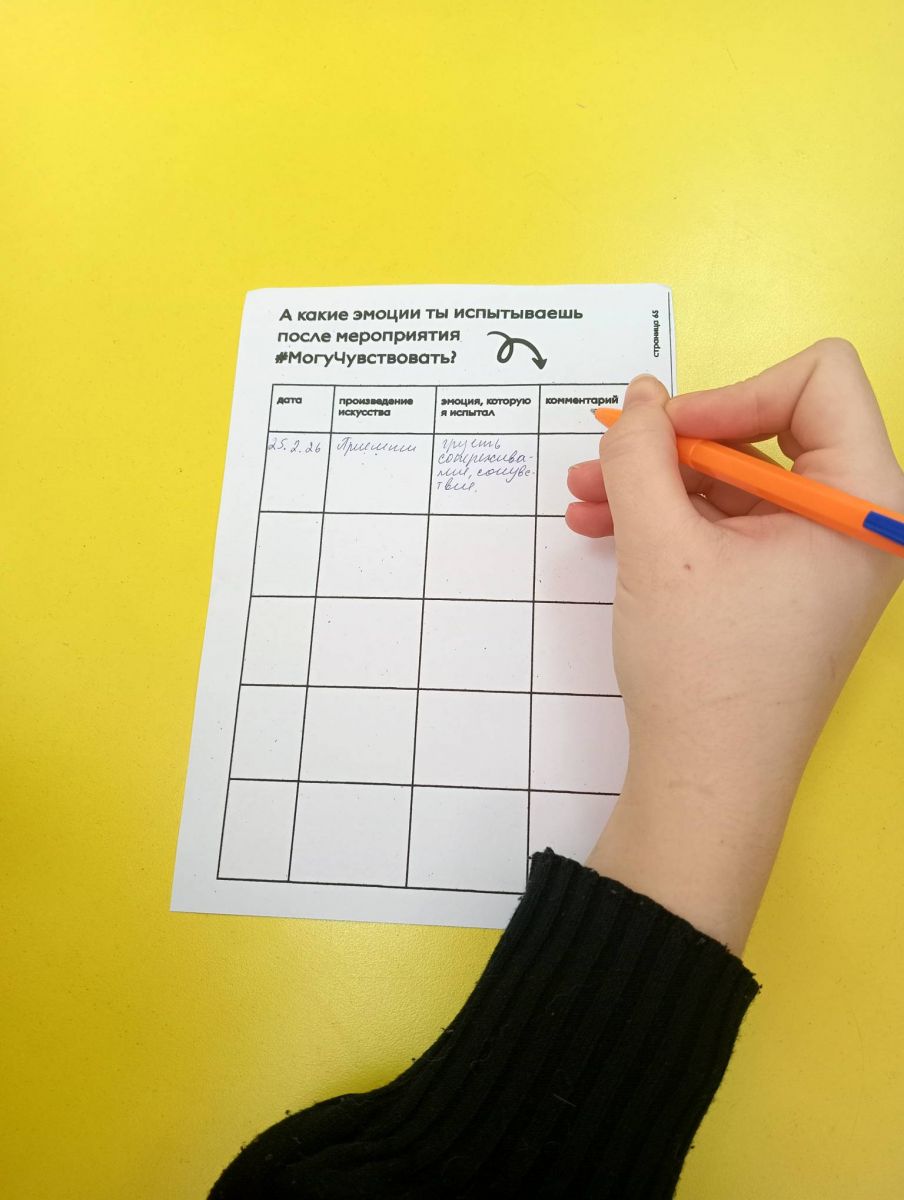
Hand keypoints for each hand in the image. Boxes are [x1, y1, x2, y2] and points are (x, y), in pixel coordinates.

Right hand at [565, 340, 903, 951]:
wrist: (705, 787)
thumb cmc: (701, 667)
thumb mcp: (660, 545)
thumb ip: (642, 452)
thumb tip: (641, 393)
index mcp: (864, 500)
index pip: (817, 380)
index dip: (730, 392)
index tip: (662, 433)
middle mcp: (855, 522)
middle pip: (768, 430)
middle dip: (675, 444)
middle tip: (602, 458)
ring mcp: (819, 559)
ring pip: (736, 482)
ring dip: (656, 484)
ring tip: (582, 498)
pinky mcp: (784, 590)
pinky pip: (729, 528)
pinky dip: (670, 522)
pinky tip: (603, 530)